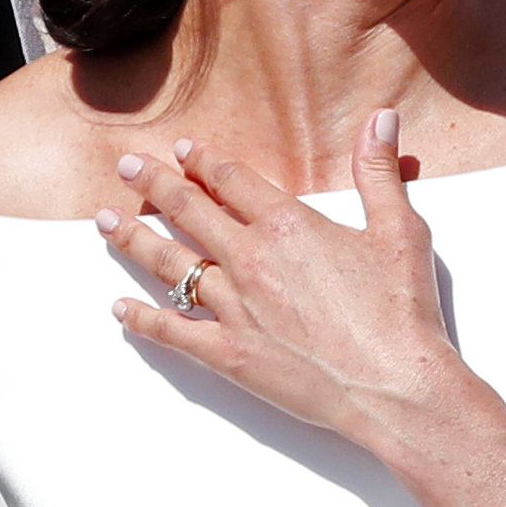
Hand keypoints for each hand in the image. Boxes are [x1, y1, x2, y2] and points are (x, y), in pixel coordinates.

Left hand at [97, 112, 457, 448]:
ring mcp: (234, 308)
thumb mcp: (400, 230)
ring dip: (133, 239)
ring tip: (105, 222)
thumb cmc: (400, 313)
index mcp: (288, 226)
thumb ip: (377, 172)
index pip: (232, 180)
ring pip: (169, 264)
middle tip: (125, 166)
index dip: (204, 161)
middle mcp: (251, 260)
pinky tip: (120, 308)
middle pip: (187, 210)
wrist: (394, 387)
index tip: (182, 151)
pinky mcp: (228, 354)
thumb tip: (380, 119)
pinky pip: (172, 332)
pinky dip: (141, 319)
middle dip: (152, 184)